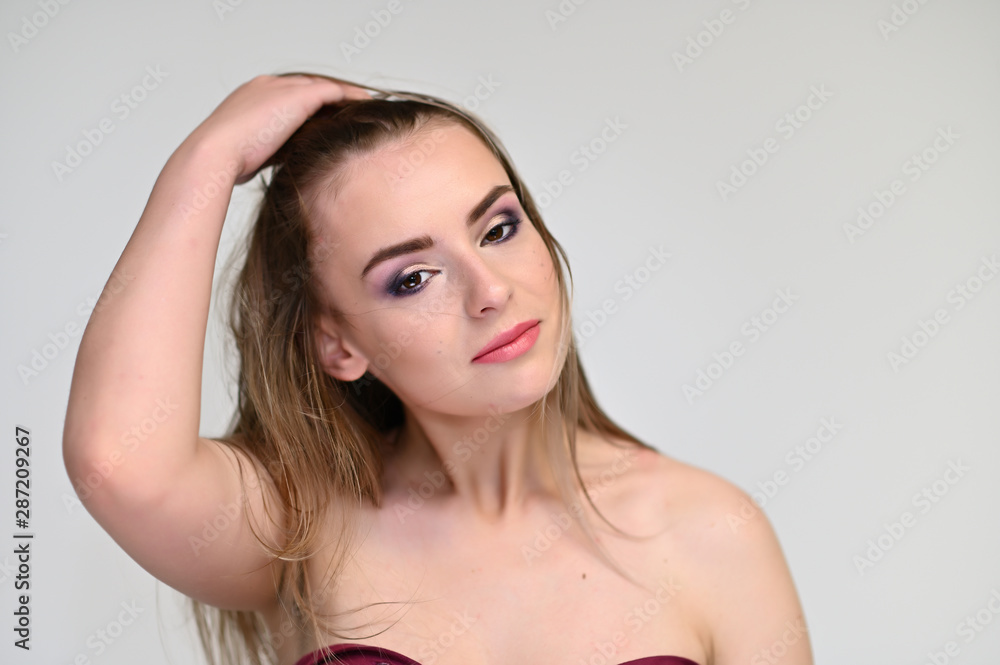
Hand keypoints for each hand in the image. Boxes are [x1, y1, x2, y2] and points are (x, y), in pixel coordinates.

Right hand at [183, 74, 370, 184]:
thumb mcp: (247, 154)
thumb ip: (264, 152)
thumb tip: (269, 167)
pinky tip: (366, 105)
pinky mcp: (298, 96)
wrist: (215, 153)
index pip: (287, 95)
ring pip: (322, 86)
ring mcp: (282, 88)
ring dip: (344, 96)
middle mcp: (267, 85)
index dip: (308, 105)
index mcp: (251, 97)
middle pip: (307, 85)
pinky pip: (333, 91)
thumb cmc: (225, 162)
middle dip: (328, 97)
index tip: (324, 118)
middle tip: (350, 110)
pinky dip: (350, 97)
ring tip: (364, 107)